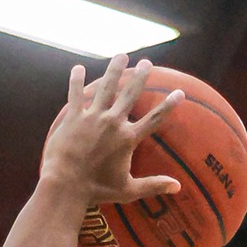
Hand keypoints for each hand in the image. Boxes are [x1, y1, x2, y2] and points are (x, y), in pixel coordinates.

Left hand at [41, 55, 182, 204]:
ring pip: (105, 88)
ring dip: (113, 70)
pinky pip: (75, 94)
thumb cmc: (97, 190)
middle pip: (130, 95)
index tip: (180, 93)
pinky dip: (76, 81)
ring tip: (121, 56)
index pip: (154, 119)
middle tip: (147, 63)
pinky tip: (77, 68)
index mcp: (127, 139)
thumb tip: (178, 187)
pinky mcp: (73, 118)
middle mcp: (113, 123)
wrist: (66, 185)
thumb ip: (153, 185)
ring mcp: (92, 118)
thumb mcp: (128, 190)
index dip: (168, 106)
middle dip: (140, 77)